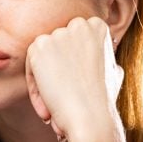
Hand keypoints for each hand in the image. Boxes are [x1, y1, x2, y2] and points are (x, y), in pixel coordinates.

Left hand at [25, 16, 124, 141]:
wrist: (90, 117)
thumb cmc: (102, 100)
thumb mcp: (112, 72)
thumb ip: (103, 58)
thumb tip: (104, 57)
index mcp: (98, 27)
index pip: (74, 43)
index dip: (71, 68)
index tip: (75, 89)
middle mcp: (80, 24)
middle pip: (58, 49)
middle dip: (56, 73)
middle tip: (61, 100)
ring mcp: (59, 34)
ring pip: (43, 58)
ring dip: (45, 83)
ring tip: (53, 108)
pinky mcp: (39, 46)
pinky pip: (31, 66)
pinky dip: (35, 88)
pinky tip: (46, 107)